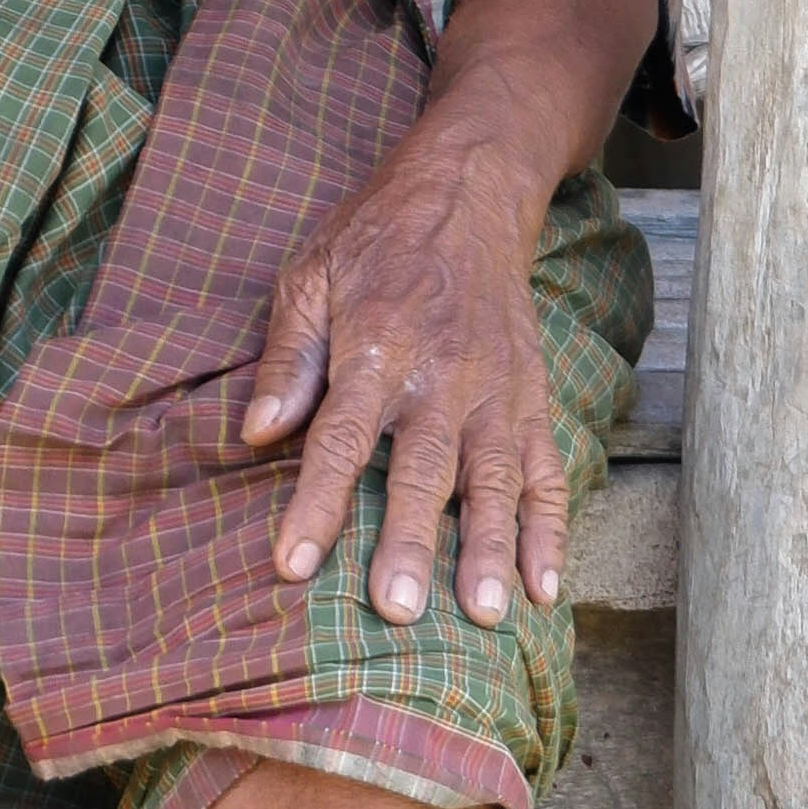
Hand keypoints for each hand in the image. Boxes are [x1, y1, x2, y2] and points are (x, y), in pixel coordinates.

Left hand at [245, 111, 562, 631]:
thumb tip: (256, 432)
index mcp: (377, 349)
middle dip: (413, 545)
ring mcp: (496, 391)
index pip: (341, 441)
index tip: (291, 565)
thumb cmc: (374, 242)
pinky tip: (548, 588)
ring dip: (493, 550)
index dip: (315, 505)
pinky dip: (552, 530)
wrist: (468, 192)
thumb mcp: (309, 279)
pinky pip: (546, 470)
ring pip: (496, 481)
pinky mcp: (532, 397)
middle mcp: (442, 377)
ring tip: (489, 616)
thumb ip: (289, 360)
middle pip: (426, 473)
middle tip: (400, 611)